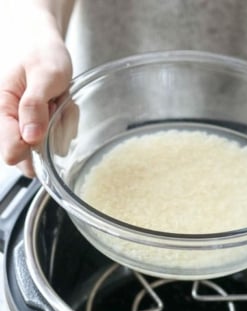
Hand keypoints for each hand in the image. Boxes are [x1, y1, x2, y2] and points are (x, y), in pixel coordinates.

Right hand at [0, 24, 71, 176]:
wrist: (39, 38)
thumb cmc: (38, 50)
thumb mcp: (43, 74)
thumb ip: (34, 106)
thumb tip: (30, 138)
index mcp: (0, 111)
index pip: (12, 153)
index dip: (35, 146)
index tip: (46, 120)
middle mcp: (7, 125)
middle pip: (32, 158)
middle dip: (52, 136)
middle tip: (55, 104)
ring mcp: (22, 129)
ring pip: (47, 151)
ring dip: (61, 127)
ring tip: (58, 100)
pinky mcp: (34, 130)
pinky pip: (55, 141)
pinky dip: (64, 124)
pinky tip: (60, 104)